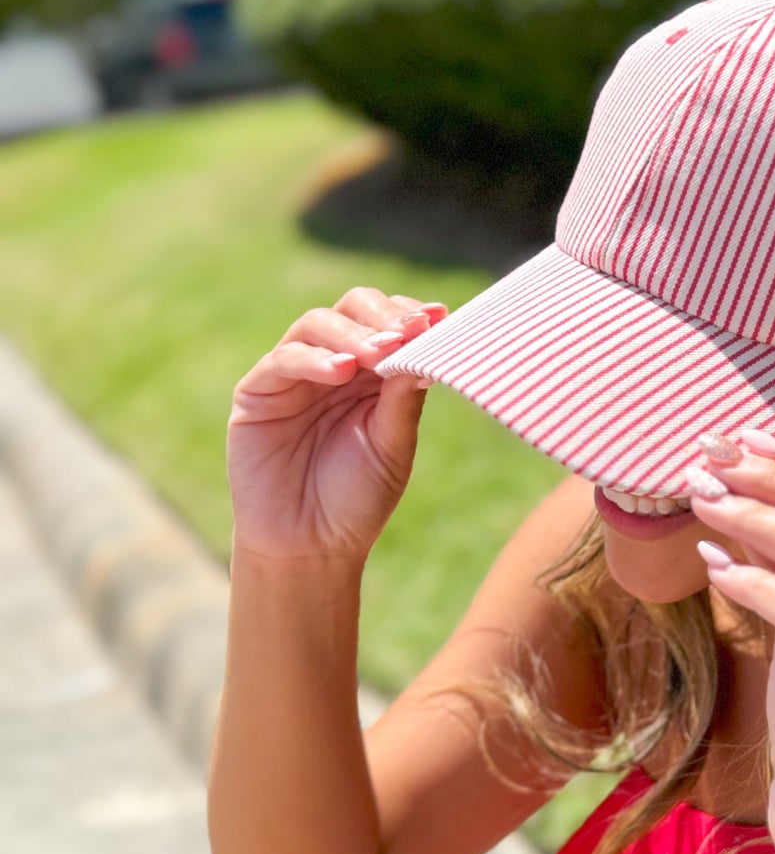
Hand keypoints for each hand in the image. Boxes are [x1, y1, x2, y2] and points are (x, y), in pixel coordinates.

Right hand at [227, 286, 446, 562]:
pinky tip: (341, 372)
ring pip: (317, 324)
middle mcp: (332, 364)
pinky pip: (282, 360)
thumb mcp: (392, 444)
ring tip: (379, 353)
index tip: (439, 318)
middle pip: (353, 307)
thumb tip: (429, 341)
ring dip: (352, 333)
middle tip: (408, 331)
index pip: (389, 320)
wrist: (311, 546)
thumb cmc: (357, 498)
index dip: (411, 315)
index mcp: (371, 372)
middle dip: (383, 315)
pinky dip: (314, 360)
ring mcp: (293, 375)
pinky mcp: (257, 393)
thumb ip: (404, 395)